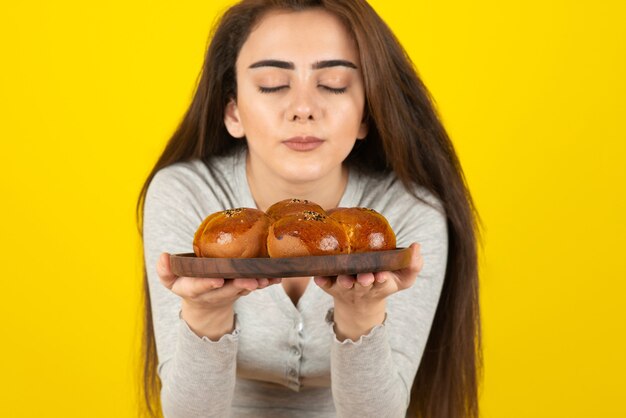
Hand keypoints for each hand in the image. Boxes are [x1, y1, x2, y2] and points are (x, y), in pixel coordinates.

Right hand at [156, 252, 281, 338]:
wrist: (206, 304)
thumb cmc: (187, 284)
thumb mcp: (172, 280)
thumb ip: (166, 271)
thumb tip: (162, 257)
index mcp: (196, 290)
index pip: (201, 288)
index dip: (208, 284)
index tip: (216, 280)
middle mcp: (215, 293)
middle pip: (228, 290)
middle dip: (240, 285)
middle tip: (251, 280)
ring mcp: (231, 292)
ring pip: (245, 289)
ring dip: (257, 284)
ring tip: (267, 278)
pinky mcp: (244, 289)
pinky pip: (256, 285)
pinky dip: (267, 281)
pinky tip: (278, 276)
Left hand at [313, 243, 422, 339]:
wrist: (359, 304)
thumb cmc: (384, 283)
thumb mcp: (403, 278)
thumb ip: (413, 265)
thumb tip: (417, 246)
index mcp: (379, 284)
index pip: (382, 283)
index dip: (382, 279)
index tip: (382, 276)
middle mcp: (361, 286)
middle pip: (362, 284)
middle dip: (363, 281)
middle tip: (365, 277)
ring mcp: (345, 286)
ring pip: (343, 284)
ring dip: (344, 282)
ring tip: (344, 279)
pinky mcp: (330, 285)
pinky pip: (324, 283)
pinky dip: (322, 281)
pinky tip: (318, 276)